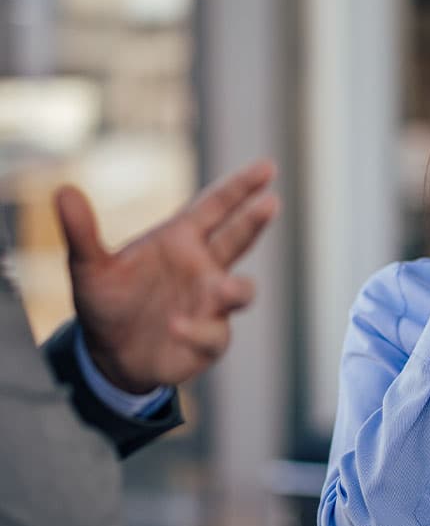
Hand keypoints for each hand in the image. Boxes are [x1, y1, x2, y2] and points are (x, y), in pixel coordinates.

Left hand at [57, 159, 279, 393]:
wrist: (111, 356)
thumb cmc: (108, 304)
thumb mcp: (89, 268)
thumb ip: (81, 232)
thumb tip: (62, 190)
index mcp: (181, 241)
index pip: (216, 207)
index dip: (241, 187)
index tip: (267, 168)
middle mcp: (204, 269)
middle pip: (238, 240)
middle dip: (254, 222)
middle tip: (270, 203)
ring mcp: (211, 305)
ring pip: (240, 291)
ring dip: (235, 289)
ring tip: (225, 290)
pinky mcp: (210, 339)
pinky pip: (213, 334)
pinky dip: (197, 330)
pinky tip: (176, 328)